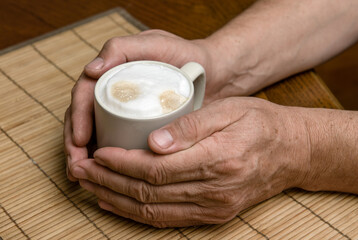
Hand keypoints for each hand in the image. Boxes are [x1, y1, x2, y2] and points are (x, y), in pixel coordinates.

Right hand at [64, 30, 217, 180]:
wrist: (213, 72)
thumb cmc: (184, 54)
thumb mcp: (154, 44)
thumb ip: (122, 48)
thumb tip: (90, 70)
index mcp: (112, 75)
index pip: (85, 97)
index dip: (78, 119)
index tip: (80, 141)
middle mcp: (115, 95)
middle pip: (86, 120)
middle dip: (75, 145)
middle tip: (77, 167)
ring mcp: (127, 112)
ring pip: (98, 135)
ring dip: (87, 157)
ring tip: (84, 177)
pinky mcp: (142, 128)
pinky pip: (120, 144)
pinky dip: (110, 162)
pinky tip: (105, 177)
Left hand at [71, 97, 309, 226]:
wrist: (291, 152)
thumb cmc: (259, 124)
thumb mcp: (228, 110)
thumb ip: (191, 126)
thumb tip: (152, 142)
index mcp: (218, 160)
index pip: (156, 168)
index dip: (121, 163)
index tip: (97, 152)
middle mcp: (214, 191)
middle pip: (149, 192)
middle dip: (109, 181)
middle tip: (81, 169)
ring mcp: (213, 208)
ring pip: (153, 210)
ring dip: (116, 199)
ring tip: (89, 186)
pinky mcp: (213, 215)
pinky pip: (167, 219)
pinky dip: (137, 213)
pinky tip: (117, 203)